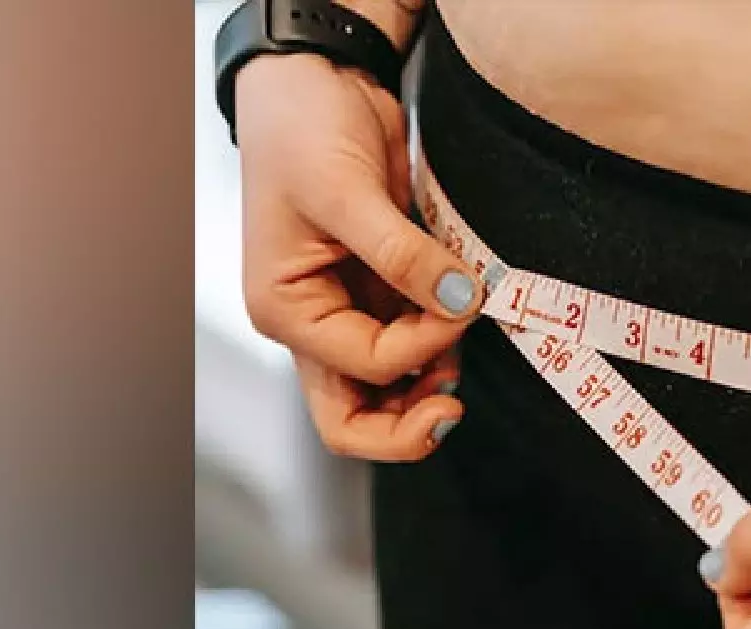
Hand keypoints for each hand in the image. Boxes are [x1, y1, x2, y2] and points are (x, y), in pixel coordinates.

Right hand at [236, 53, 481, 460]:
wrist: (315, 82)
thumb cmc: (301, 130)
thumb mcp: (347, 191)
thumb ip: (402, 254)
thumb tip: (458, 298)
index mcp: (286, 310)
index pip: (364, 365)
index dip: (422, 345)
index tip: (461, 300)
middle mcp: (313, 322)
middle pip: (354, 418)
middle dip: (407, 425)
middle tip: (453, 408)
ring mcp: (347, 311)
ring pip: (387, 390)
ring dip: (430, 382)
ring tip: (464, 341)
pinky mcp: (379, 291)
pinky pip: (411, 344)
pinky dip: (439, 344)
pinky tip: (460, 318)